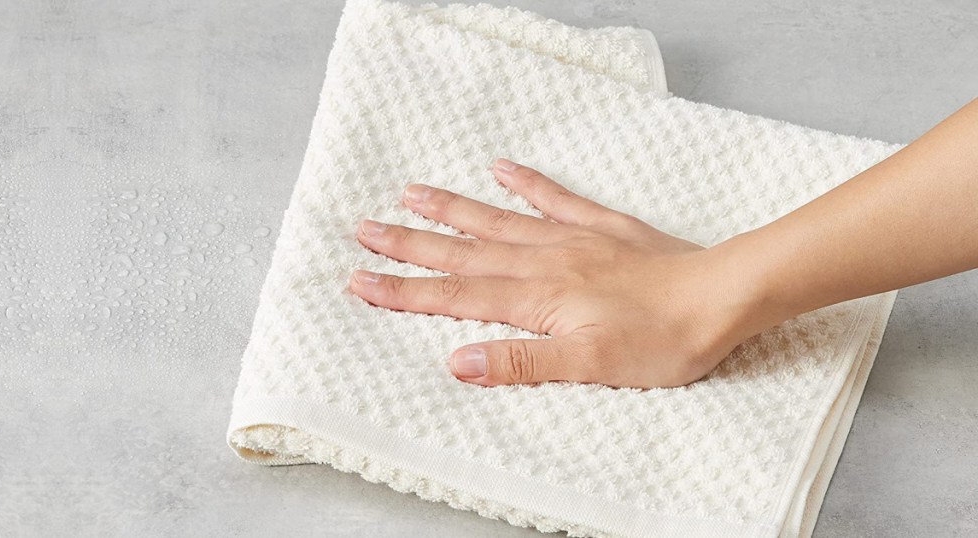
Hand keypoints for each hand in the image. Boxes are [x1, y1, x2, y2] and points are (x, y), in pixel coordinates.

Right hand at [348, 159, 760, 388]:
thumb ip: (522, 360)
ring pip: (497, 220)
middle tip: (365, 229)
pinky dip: (526, 183)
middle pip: (463, 251)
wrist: (721, 297)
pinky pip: (555, 198)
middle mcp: (543, 261)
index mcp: (536, 297)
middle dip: (410, 243)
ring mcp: (571, 238)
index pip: (455, 293)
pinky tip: (501, 168)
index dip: (404, 289)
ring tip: (412, 193)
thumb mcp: (589, 366)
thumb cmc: (661, 340)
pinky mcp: (602, 227)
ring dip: (451, 209)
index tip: (360, 280)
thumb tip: (458, 361)